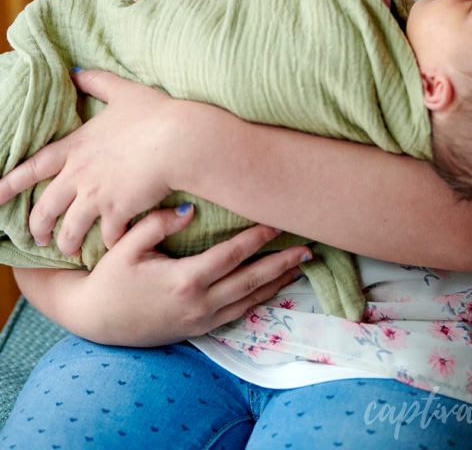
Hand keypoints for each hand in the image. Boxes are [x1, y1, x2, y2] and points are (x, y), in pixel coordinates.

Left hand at [0, 70, 186, 255]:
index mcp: (77, 146)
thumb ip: (97, 82)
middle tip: (38, 237)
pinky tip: (113, 244)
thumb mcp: (124, 92)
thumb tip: (75, 71)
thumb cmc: (155, 114)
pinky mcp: (118, 211)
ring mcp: (97, 195)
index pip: (33, 166)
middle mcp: (80, 174)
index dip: (9, 182)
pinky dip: (109, 243)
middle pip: (46, 208)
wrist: (179, 140)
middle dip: (38, 227)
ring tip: (70, 250)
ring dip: (67, 243)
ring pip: (69, 230)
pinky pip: (107, 237)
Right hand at [25, 207, 310, 345]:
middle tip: (307, 247)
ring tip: (300, 266)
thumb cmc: (110, 278)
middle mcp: (199, 303)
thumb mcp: (126, 246)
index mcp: (185, 280)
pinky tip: (274, 289)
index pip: (233, 255)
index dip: (259, 238)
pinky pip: (238, 315)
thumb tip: (188, 210)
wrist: (95, 320)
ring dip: (277, 283)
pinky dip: (260, 301)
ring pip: (249, 301)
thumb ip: (156, 225)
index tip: (279, 221)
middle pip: (251, 281)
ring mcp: (200, 320)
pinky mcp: (198, 329)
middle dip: (281, 263)